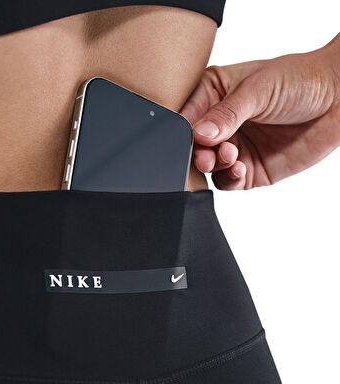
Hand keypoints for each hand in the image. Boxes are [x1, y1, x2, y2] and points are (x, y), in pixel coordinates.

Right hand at [180, 35, 339, 189]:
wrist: (338, 99)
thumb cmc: (300, 80)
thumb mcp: (260, 88)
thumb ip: (228, 113)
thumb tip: (201, 134)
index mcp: (213, 93)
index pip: (186, 114)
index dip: (181, 129)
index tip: (188, 137)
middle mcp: (218, 123)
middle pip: (191, 145)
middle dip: (196, 152)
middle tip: (206, 153)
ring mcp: (231, 147)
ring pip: (205, 166)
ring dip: (212, 165)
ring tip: (229, 155)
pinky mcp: (246, 169)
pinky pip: (226, 181)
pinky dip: (228, 178)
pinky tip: (238, 167)